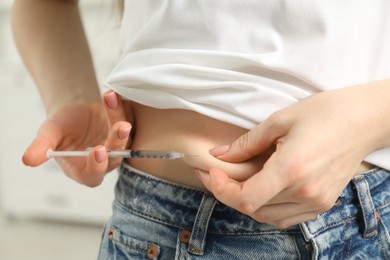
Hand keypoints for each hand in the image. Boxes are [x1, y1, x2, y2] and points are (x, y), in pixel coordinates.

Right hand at [22, 90, 131, 186]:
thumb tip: (27, 160)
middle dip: (117, 141)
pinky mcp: (125, 130)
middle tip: (120, 126)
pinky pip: (127, 119)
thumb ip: (40, 148)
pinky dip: (121, 106)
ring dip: (120, 117)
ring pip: (124, 136)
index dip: (97, 165)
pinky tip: (113, 94)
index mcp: (84, 170)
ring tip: (112, 100)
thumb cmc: (59, 127)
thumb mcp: (48, 135)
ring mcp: (118, 145)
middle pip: (115, 156)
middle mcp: (105, 161)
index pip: (93, 175)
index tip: (98, 151)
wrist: (72, 110)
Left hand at [196, 83, 387, 227]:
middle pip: (253, 208)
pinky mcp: (322, 203)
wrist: (363, 120)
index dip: (221, 190)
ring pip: (267, 216)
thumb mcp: (279, 121)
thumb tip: (218, 156)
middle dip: (228, 193)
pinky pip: (286, 216)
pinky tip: (260, 189)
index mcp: (292, 170)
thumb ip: (246, 143)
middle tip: (216, 173)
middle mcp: (305, 193)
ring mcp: (316, 202)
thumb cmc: (324, 113)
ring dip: (246, 202)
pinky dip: (267, 207)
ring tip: (235, 180)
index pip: (245, 199)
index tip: (211, 173)